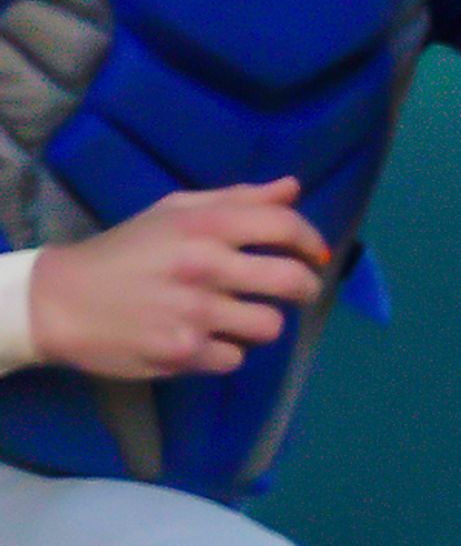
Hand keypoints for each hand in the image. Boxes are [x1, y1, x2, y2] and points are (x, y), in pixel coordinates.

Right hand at [28, 182, 328, 377]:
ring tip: (235, 315)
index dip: (310, 241)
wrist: (61, 300)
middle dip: (304, 288)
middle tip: (293, 290)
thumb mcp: (173, 212)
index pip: (283, 226)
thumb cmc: (126, 252)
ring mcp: (195, 312)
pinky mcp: (184, 352)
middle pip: (292, 281)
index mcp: (203, 225)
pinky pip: (236, 357)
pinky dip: (225, 351)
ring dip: (259, 323)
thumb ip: (237, 200)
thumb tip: (293, 188)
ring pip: (270, 325)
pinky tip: (202, 338)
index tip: (314, 254)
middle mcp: (204, 266)